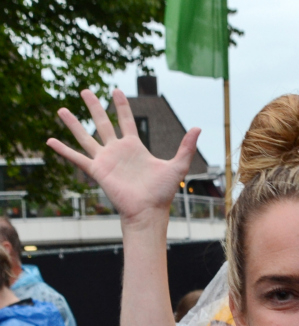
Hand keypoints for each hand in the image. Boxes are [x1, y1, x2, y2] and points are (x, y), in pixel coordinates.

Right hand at [46, 89, 199, 227]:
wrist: (149, 212)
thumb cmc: (163, 192)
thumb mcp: (178, 166)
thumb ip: (186, 147)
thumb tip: (198, 128)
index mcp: (135, 147)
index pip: (127, 121)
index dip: (121, 106)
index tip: (115, 90)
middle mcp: (118, 151)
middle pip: (103, 123)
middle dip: (94, 106)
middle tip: (85, 90)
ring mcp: (106, 160)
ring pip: (86, 137)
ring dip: (73, 124)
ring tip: (61, 109)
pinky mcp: (97, 171)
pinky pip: (77, 158)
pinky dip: (63, 150)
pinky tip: (49, 140)